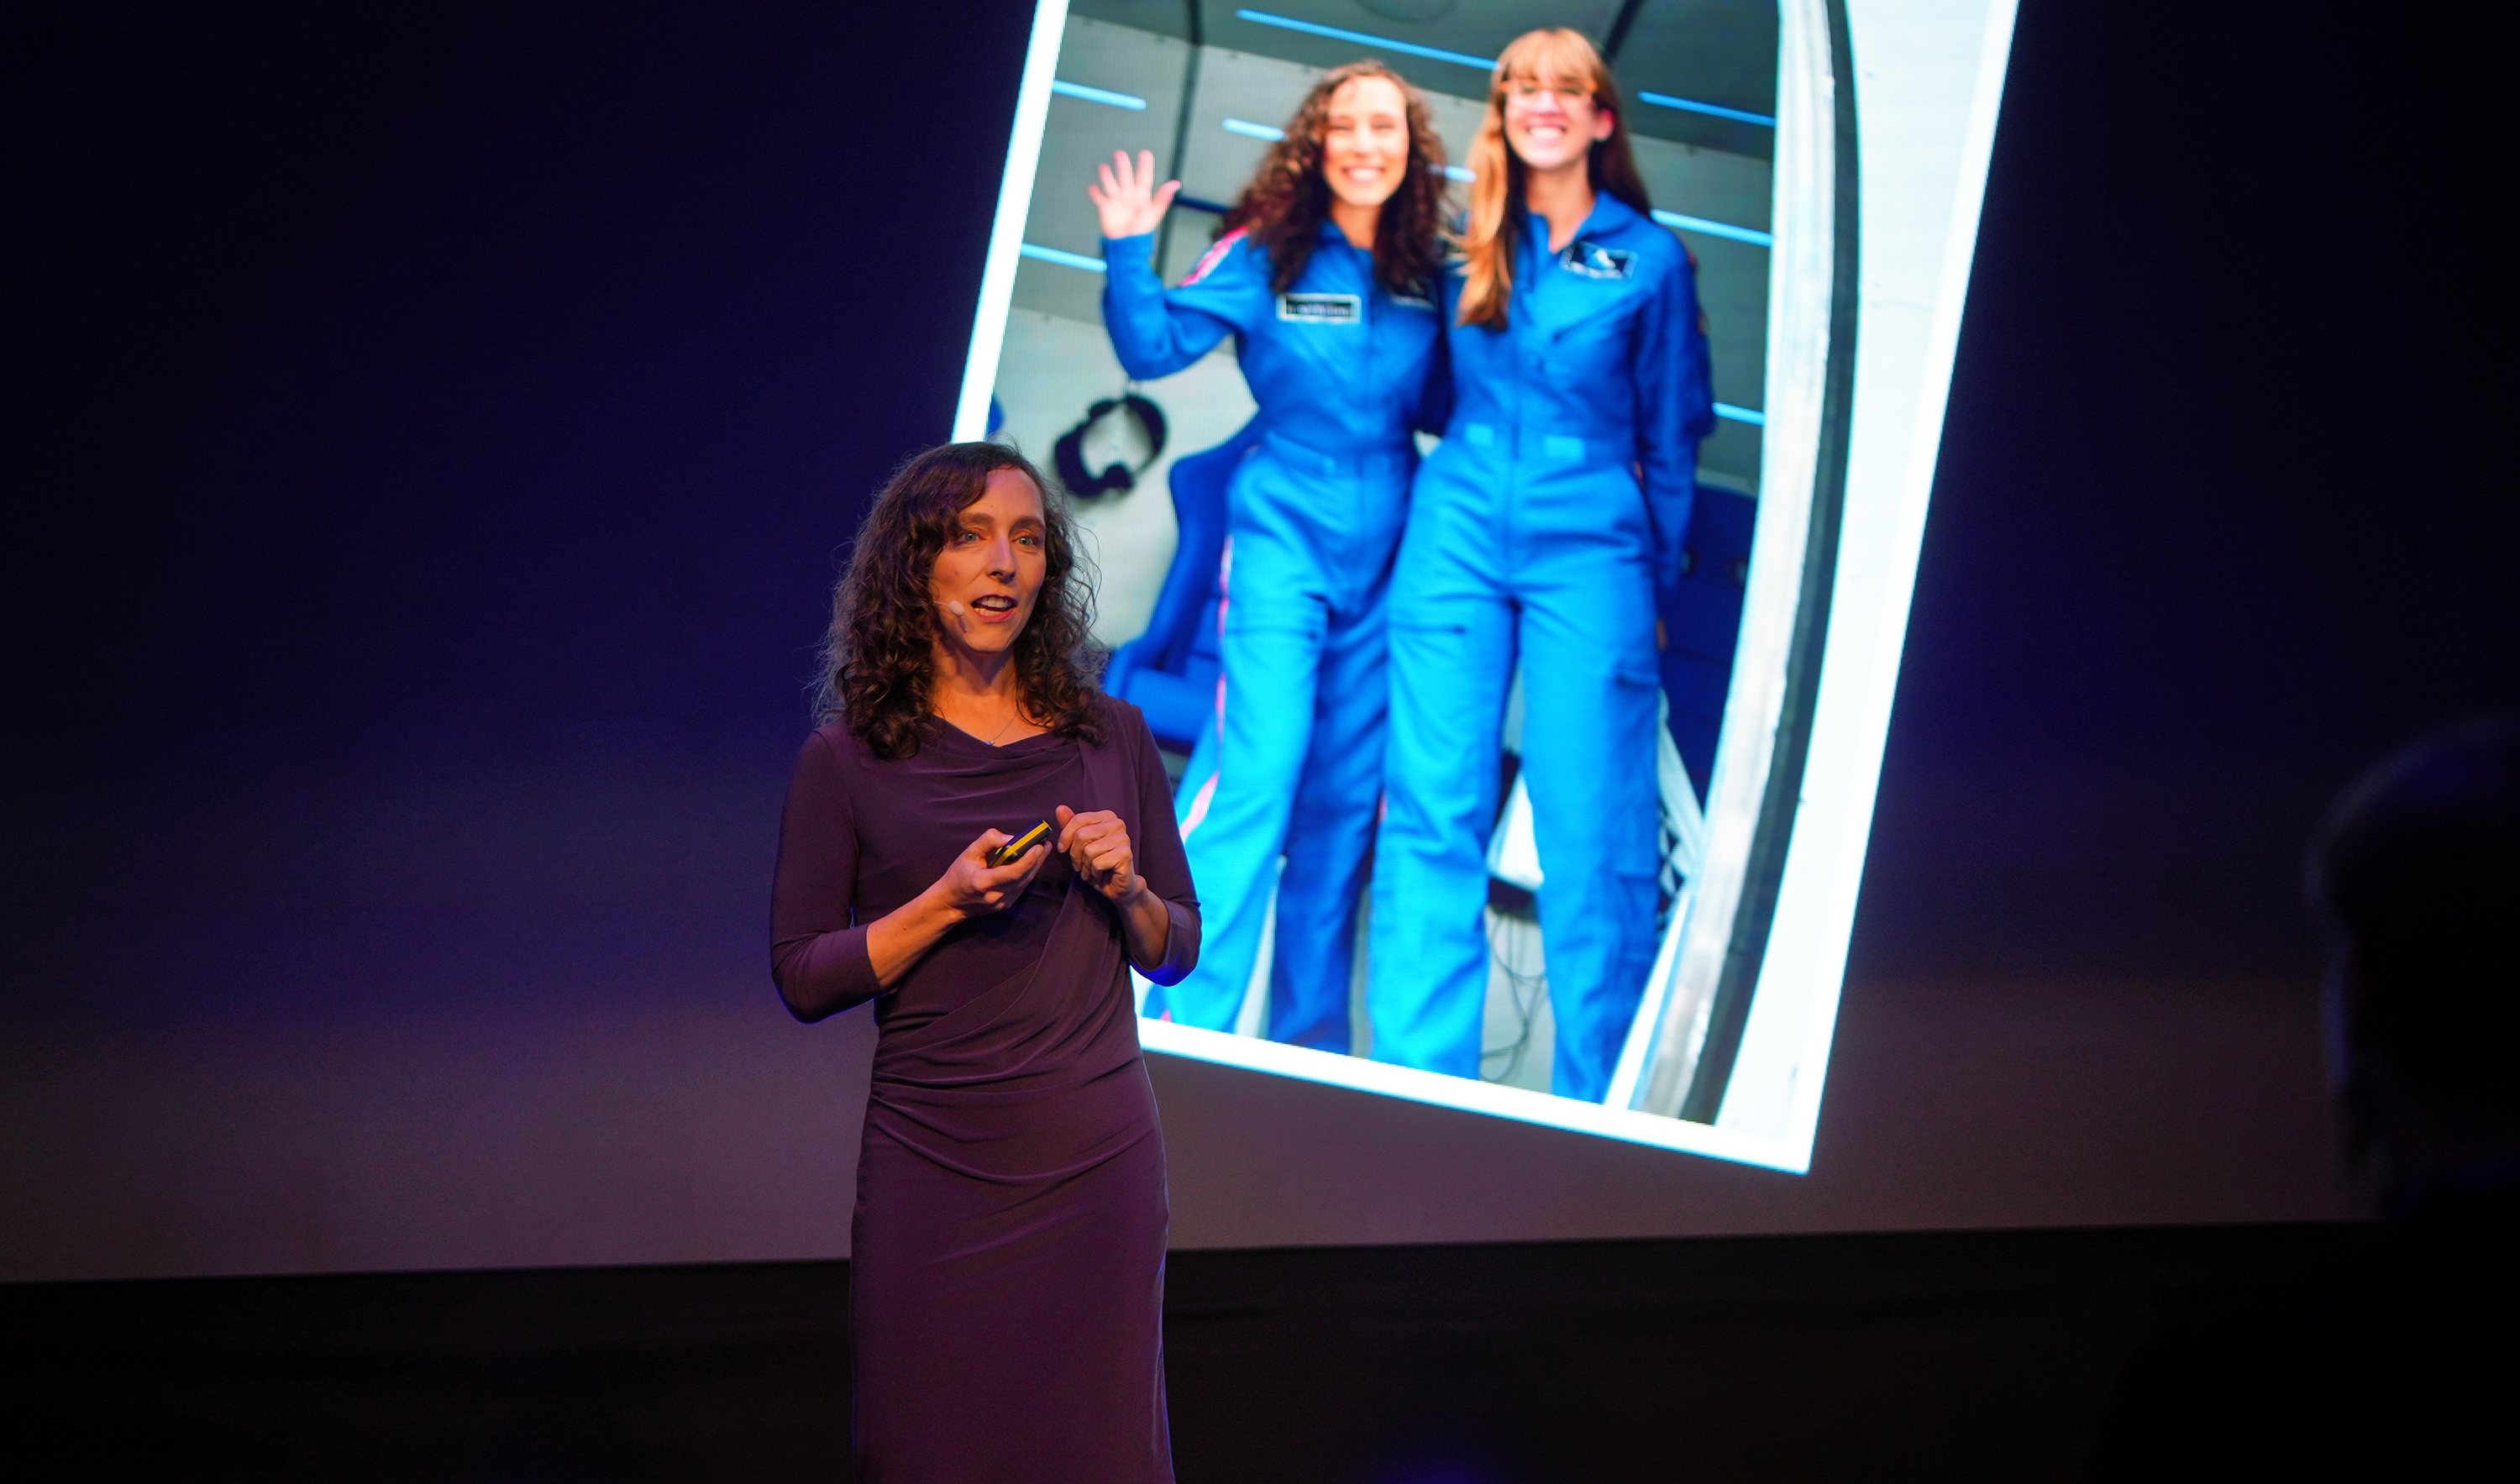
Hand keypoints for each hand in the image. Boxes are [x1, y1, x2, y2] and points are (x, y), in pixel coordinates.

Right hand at [931, 828, 1048, 918]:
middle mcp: (995, 896)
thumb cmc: (958, 874)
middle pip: (1023, 877)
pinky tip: (1031, 862)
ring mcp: (1002, 903)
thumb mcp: (969, 852)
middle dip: (1037, 859)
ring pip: (1025, 883)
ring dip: (1035, 866)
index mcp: (983, 882)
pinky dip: (1027, 874)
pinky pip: (1021, 887)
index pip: (1013, 872)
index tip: (1038, 845)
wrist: (952, 902)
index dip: (1028, 859)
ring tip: (1042, 850)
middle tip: (1045, 843)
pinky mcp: (1006, 905)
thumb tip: (1011, 838)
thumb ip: (989, 841)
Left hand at [1056, 804, 1142, 905]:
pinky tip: (1100, 875)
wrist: (1117, 885)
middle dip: (1076, 855)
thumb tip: (1060, 808)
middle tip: (1081, 865)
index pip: (1078, 820)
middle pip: (1082, 835)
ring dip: (1085, 866)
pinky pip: (1097, 863)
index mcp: (1107, 816)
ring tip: (1091, 871)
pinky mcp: (1125, 854)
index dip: (1065, 837)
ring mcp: (1123, 838)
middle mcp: (1117, 824)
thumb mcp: (1080, 844)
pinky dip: (1094, 873)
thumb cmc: (1099, 864)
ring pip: (1089, 850)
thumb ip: (1071, 826)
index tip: (1063, 849)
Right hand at [1088, 150, 1179, 240]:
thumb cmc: (1142, 230)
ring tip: (1103, 168)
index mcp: (1141, 195)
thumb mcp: (1154, 212)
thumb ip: (1163, 197)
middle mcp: (1128, 195)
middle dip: (1122, 165)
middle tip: (1119, 154)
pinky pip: (1099, 198)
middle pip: (1125, 176)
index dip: (1145, 165)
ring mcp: (1116, 200)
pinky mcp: (1106, 208)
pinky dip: (1095, 193)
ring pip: (1110, 184)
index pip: (1144, 177)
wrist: (1127, 244)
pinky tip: (1092, 187)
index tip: (1145, 153)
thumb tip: (1176, 184)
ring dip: (1106, 176)